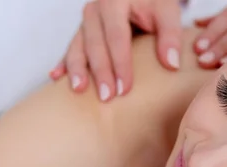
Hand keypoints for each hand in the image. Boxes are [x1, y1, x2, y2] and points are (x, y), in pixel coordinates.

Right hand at [51, 0, 182, 101]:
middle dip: (100, 72)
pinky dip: (63, 63)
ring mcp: (85, 21)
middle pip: (95, 44)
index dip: (120, 64)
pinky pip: (69, 48)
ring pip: (77, 46)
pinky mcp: (81, 31)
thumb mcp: (166, 11)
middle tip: (107, 97)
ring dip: (77, 69)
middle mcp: (95, 10)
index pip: (117, 37)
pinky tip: (55, 77)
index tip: (125, 89)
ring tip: (79, 89)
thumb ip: (170, 34)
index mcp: (115, 1)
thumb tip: (171, 64)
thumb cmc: (154, 3)